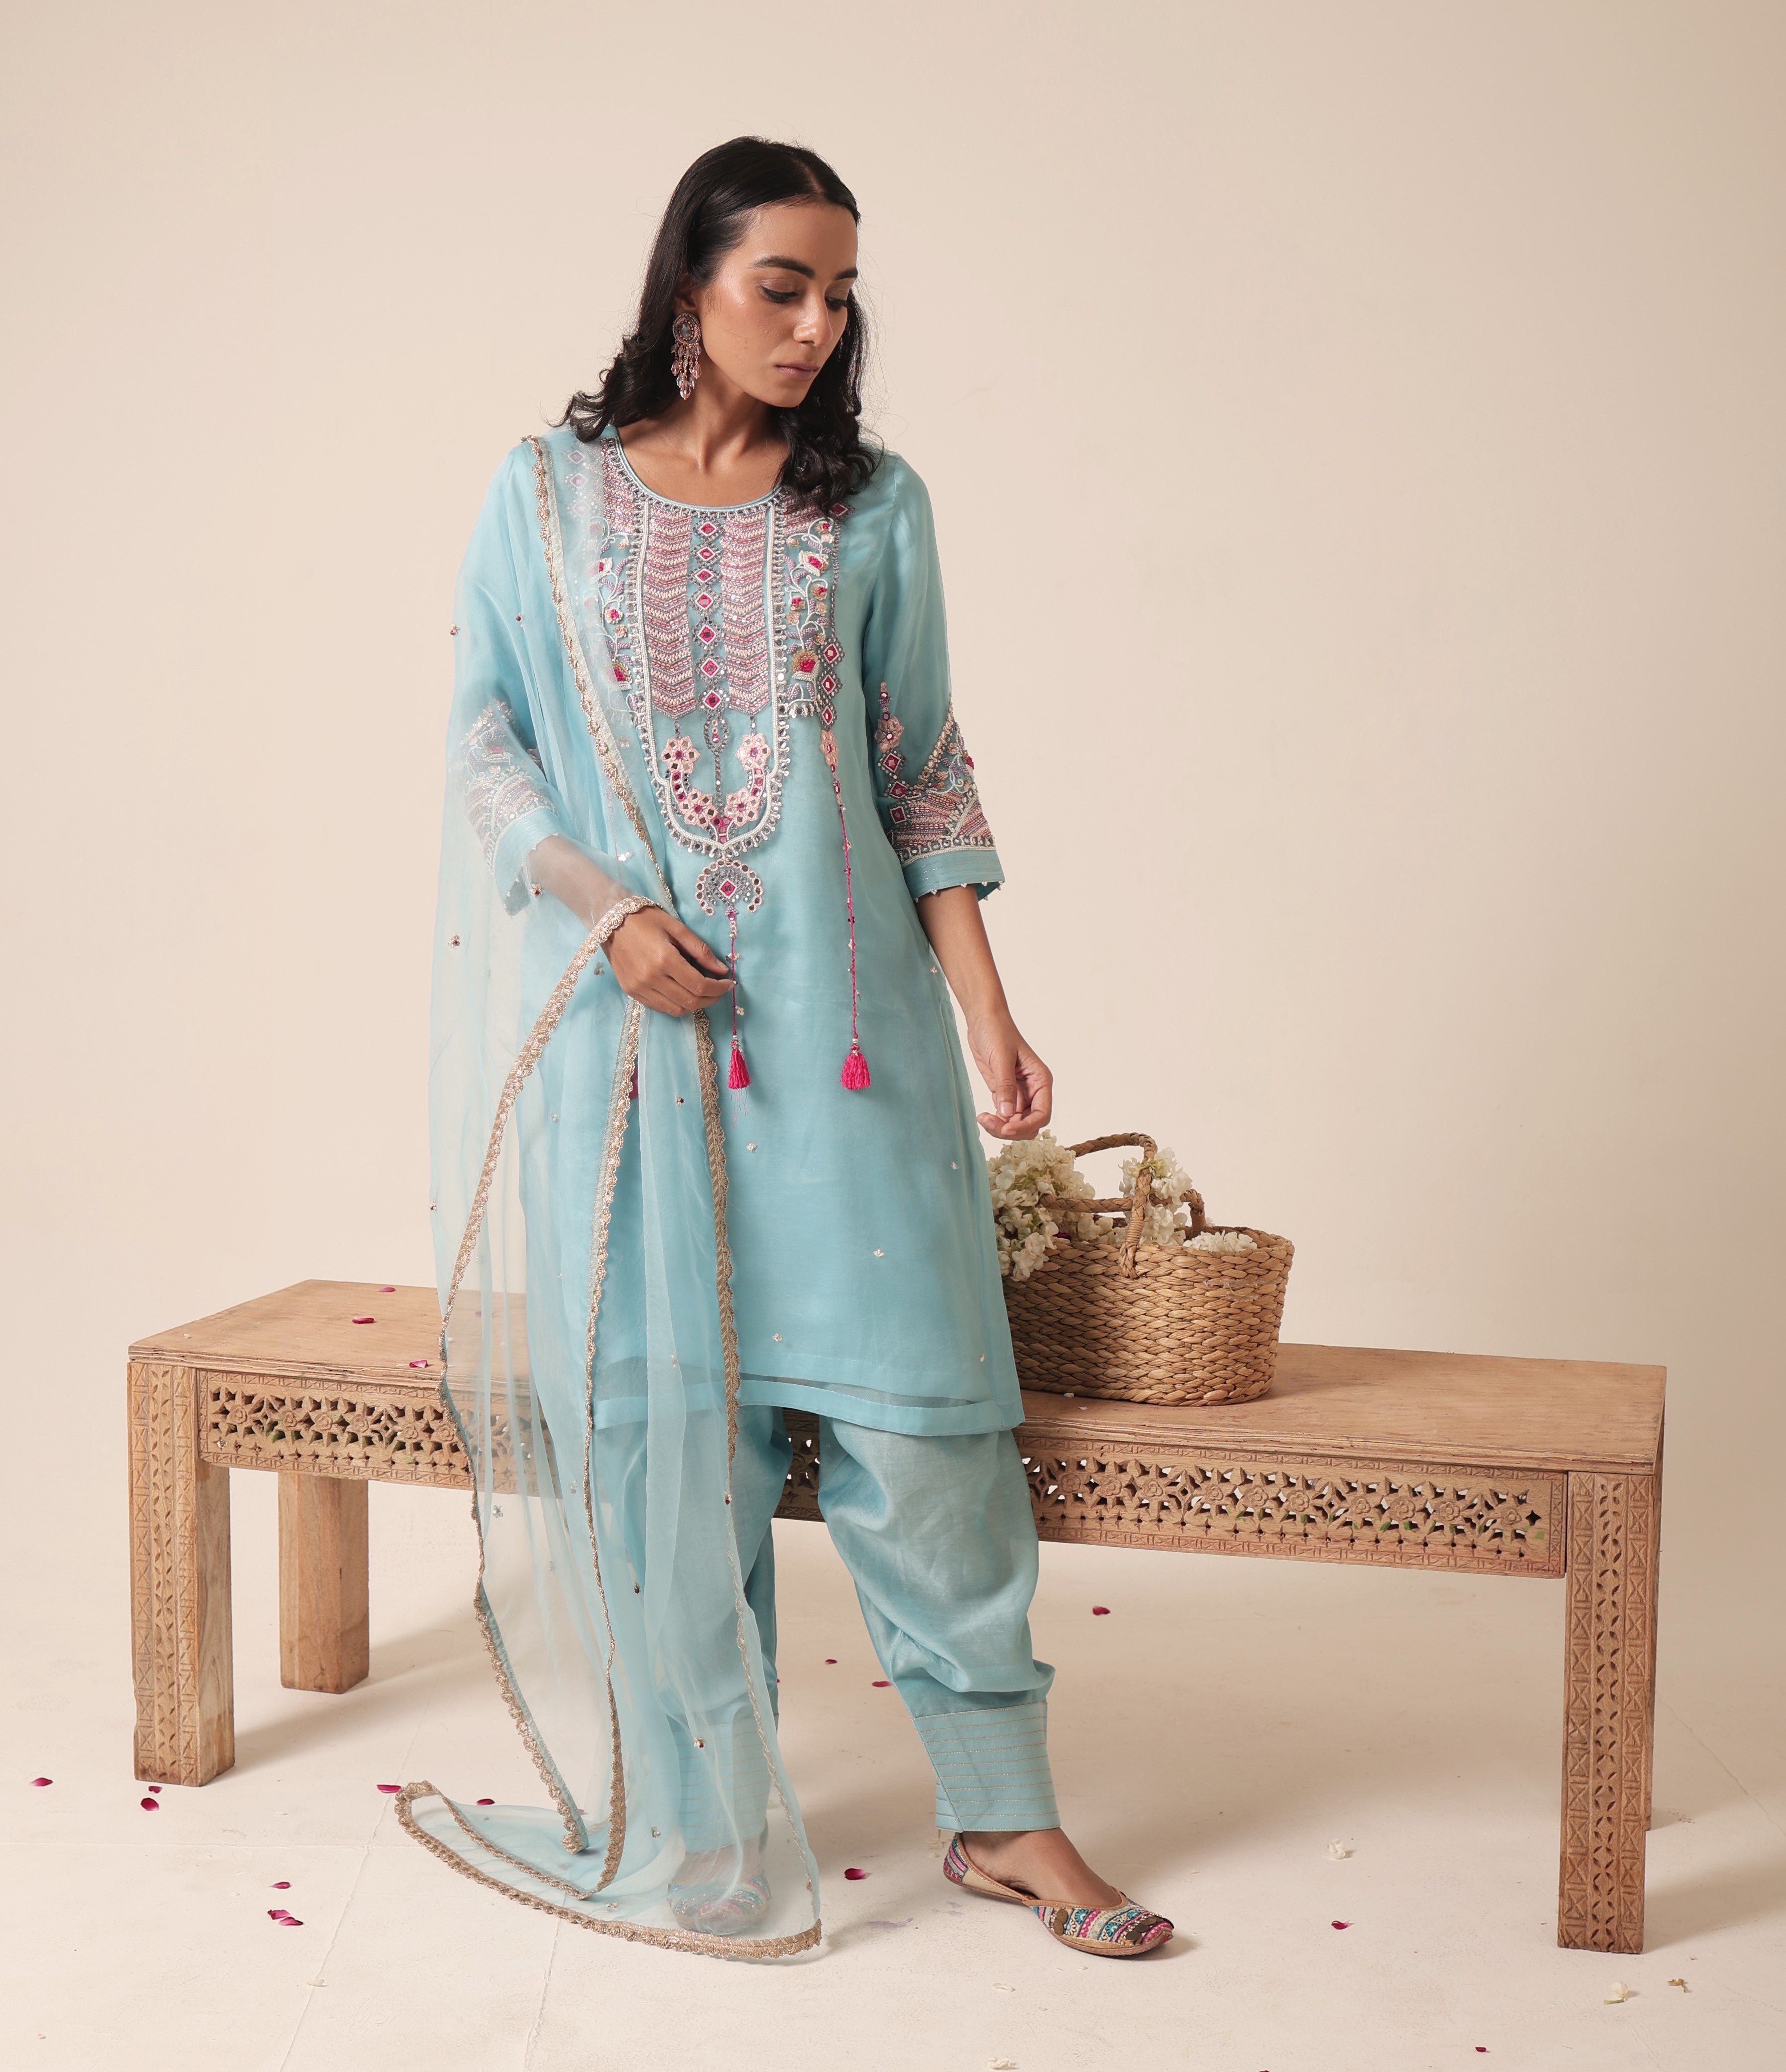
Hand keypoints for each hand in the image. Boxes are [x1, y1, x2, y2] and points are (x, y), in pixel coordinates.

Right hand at [606, 907, 731, 1015]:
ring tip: (704, 993)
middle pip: (690, 1001)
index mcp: (665, 959)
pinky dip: (676, 1004)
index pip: (699, 985)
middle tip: (720, 990)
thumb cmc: (645, 919)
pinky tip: (683, 992)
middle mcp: (651, 978)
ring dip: (694, 1005)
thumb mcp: (677, 927)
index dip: (719, 988)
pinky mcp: (631, 992)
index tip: (730, 983)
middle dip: (711, 999)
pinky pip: (660, 1007)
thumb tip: (722, 969)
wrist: (610, 921)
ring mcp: (639, 988)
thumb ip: (700, 950)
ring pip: (675, 1009)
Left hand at [969, 1010, 1052, 1138]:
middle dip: (1012, 1129)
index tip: (1007, 1127)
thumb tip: (1007, 1115)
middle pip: (1029, 1123)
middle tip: (990, 1124)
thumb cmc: (997, 1032)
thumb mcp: (1002, 1059)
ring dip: (1001, 1127)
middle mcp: (1032, 1090)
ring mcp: (1018, 1093)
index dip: (1026, 1125)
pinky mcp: (1003, 1093)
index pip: (1042, 1114)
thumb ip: (1006, 1088)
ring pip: (1015, 1123)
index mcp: (1040, 1081)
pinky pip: (1004, 1116)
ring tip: (983, 1119)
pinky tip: (983, 1115)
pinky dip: (995, 1121)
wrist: (983, 1020)